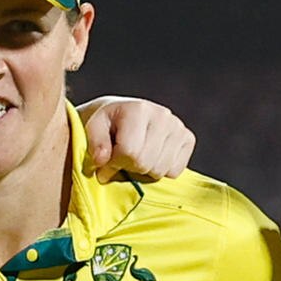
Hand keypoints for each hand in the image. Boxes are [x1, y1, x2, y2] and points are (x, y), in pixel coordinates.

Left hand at [79, 95, 194, 181]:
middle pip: (145, 163)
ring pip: (161, 169)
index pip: (129, 152)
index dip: (114, 163)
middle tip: (121, 159)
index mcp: (138, 109)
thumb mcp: (93, 129)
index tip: (105, 161)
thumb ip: (95, 145)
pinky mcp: (188, 138)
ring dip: (144, 171)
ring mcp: (178, 126)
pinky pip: (175, 171)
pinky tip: (151, 157)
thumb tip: (102, 161)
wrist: (122, 114)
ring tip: (135, 157)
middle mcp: (162, 115)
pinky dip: (161, 171)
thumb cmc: (106, 124)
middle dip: (129, 167)